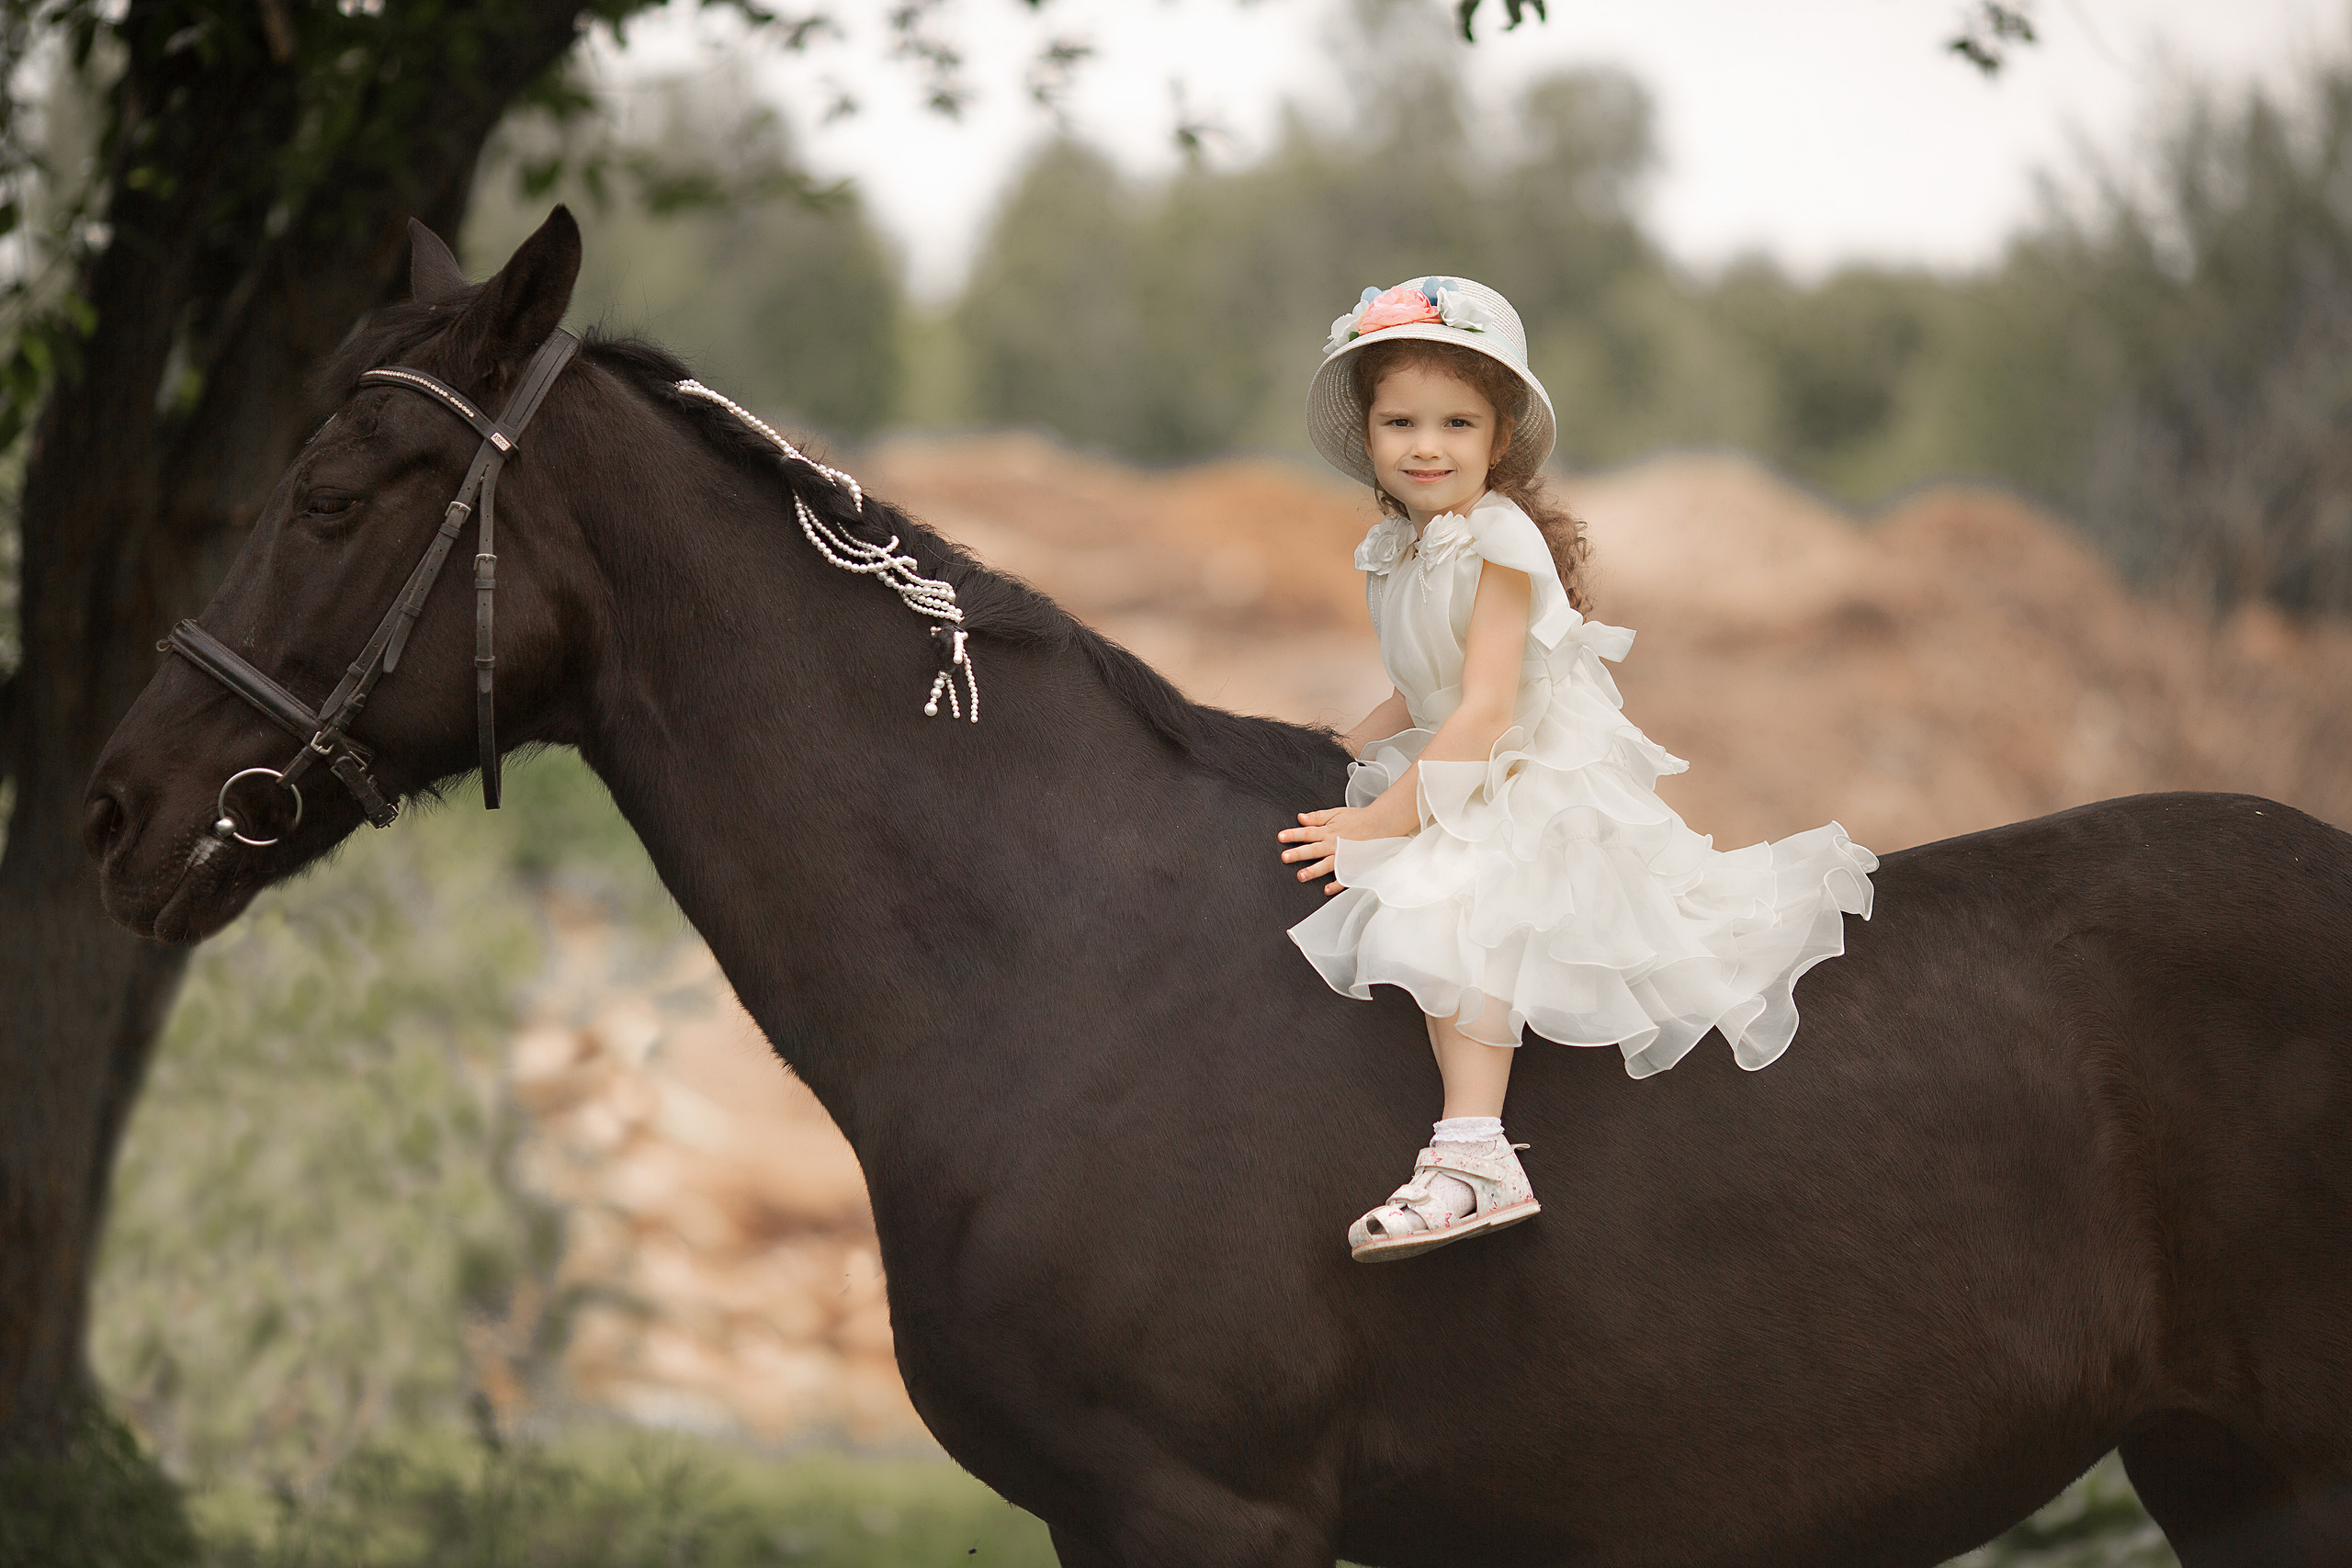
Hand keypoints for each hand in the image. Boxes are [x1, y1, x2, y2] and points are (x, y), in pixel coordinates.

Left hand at [1278, 804, 1405, 894]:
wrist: (1381, 824)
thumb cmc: (1358, 819)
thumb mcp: (1336, 813)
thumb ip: (1317, 816)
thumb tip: (1300, 818)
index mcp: (1328, 830)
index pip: (1307, 832)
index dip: (1293, 834)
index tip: (1281, 837)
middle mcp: (1334, 844)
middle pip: (1314, 849)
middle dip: (1299, 853)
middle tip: (1285, 857)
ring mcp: (1344, 856)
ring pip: (1326, 864)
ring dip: (1314, 870)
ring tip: (1301, 876)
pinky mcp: (1353, 865)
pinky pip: (1344, 876)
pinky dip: (1336, 883)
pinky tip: (1326, 889)